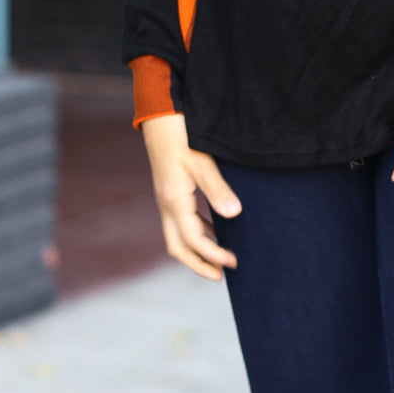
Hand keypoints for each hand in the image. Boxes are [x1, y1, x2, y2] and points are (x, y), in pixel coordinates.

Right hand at [141, 114, 240, 281]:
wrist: (159, 117)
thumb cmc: (181, 136)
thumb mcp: (202, 163)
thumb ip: (218, 190)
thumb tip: (234, 214)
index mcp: (173, 201)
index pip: (193, 240)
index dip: (213, 255)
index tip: (233, 262)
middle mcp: (166, 205)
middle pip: (178, 247)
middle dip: (198, 264)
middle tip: (221, 275)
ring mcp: (165, 199)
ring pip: (177, 236)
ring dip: (197, 250)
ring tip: (220, 257)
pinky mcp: (169, 192)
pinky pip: (180, 222)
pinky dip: (196, 232)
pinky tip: (213, 229)